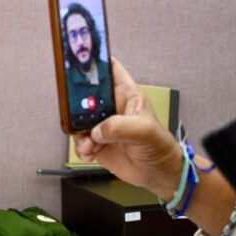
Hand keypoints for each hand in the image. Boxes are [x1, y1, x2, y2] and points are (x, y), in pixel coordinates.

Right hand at [74, 58, 181, 199]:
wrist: (157, 175)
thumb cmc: (160, 147)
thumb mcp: (144, 131)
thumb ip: (120, 126)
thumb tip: (97, 130)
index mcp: (126, 95)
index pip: (109, 69)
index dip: (95, 62)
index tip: (78, 60)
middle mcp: (111, 107)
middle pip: (85, 95)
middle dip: (76, 105)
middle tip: (76, 115)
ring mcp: (103, 125)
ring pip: (78, 121)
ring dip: (80, 133)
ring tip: (89, 144)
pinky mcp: (96, 142)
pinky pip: (80, 141)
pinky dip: (81, 148)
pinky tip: (91, 153)